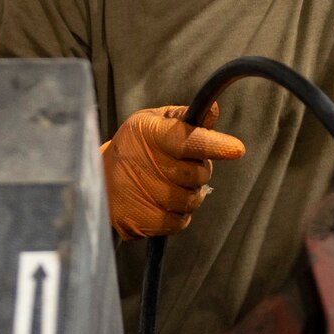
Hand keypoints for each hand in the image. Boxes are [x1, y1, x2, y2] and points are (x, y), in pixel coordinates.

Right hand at [101, 104, 245, 239]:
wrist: (95, 180)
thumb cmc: (135, 145)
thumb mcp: (153, 121)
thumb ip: (184, 117)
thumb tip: (213, 111)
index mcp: (149, 132)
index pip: (188, 139)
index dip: (214, 145)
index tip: (237, 149)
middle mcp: (144, 163)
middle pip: (198, 173)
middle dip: (199, 170)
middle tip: (181, 164)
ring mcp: (142, 195)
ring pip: (192, 200)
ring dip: (189, 193)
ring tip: (169, 183)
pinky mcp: (140, 222)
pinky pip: (180, 222)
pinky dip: (179, 214)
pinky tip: (162, 202)